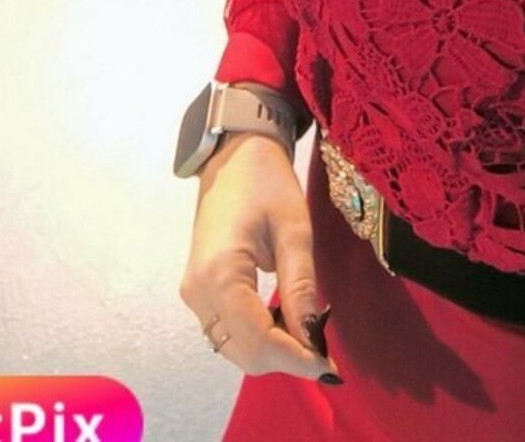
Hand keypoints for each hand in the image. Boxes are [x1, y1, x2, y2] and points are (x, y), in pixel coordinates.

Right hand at [179, 132, 341, 382]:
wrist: (234, 155)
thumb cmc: (267, 182)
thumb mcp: (294, 230)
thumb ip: (301, 288)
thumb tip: (315, 342)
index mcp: (219, 274)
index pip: (258, 340)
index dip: (296, 359)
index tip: (331, 369)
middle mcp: (198, 292)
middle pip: (243, 353)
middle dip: (286, 358)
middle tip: (325, 350)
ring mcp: (193, 293)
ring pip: (234, 348)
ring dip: (272, 350)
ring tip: (308, 329)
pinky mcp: (197, 290)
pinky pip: (228, 331)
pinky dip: (258, 336)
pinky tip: (284, 317)